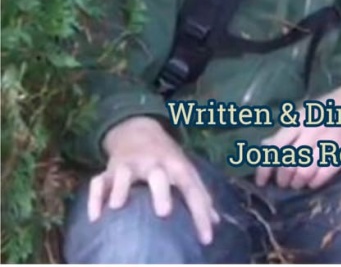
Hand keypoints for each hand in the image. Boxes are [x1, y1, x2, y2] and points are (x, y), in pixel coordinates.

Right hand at [88, 116, 219, 245]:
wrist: (138, 129)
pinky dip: (95, 197)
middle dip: (160, 191)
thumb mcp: (184, 170)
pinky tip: (95, 217)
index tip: (207, 238)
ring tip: (117, 207)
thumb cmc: (166, 158)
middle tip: (164, 213)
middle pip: (157, 174)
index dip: (201, 213)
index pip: (191, 187)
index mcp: (175, 164)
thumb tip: (217, 222)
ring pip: (123, 173)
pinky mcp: (109, 170)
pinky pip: (98, 182)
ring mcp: (129, 165)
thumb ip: (200, 195)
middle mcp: (152, 163)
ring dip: (120, 188)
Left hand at [255, 75, 340, 190]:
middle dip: (282, 179)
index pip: (275, 147)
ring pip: (304, 172)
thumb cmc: (335, 105)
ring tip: (298, 183)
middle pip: (288, 163)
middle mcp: (311, 130)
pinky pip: (323, 175)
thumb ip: (289, 130)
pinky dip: (314, 182)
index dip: (265, 167)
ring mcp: (328, 141)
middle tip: (283, 183)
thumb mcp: (309, 111)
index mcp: (300, 118)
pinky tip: (313, 181)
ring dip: (298, 182)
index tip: (261, 181)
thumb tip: (266, 146)